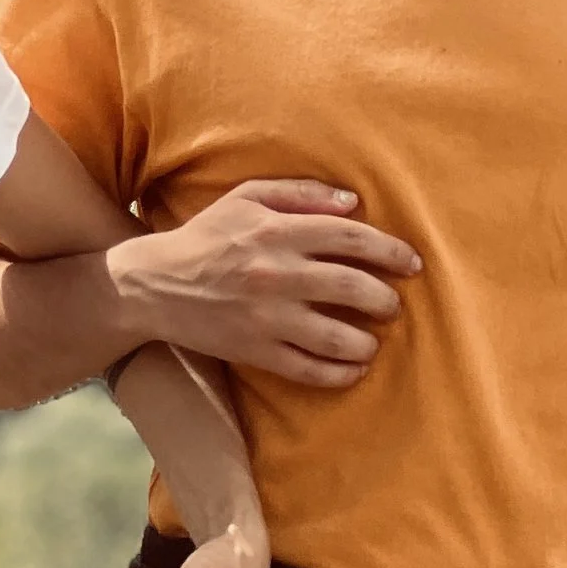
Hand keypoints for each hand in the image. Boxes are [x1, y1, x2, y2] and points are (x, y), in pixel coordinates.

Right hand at [110, 178, 419, 386]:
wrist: (154, 284)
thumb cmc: (207, 236)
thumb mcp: (247, 198)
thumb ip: (300, 193)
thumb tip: (353, 201)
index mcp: (277, 230)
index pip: (350, 237)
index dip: (389, 251)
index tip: (411, 264)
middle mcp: (277, 273)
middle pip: (353, 286)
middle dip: (384, 298)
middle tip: (392, 305)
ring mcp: (266, 317)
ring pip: (337, 335)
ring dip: (366, 342)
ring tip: (372, 342)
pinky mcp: (254, 350)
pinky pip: (308, 369)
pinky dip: (338, 374)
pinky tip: (353, 370)